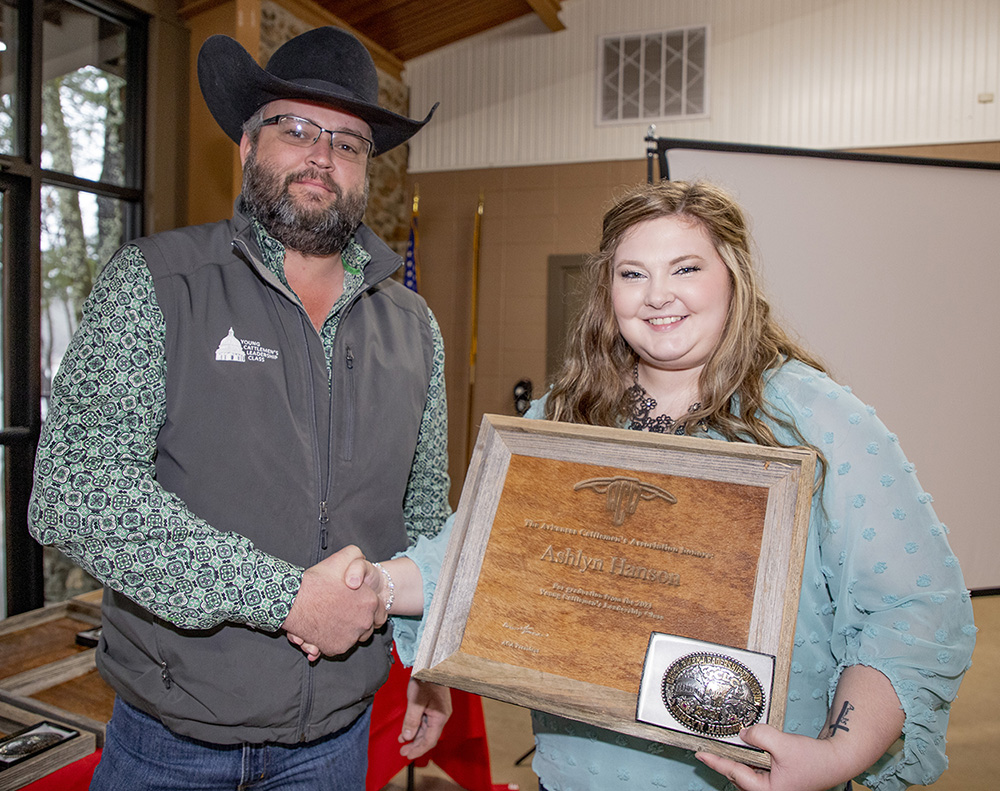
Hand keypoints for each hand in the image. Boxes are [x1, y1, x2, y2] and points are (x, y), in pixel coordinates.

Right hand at [282, 545, 385, 658]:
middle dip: (358, 620)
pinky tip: (324, 628)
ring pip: (353, 636)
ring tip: (332, 618)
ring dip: (346, 630)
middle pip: (367, 626)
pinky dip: (333, 639)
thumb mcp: (344, 556)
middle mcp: (365, 622)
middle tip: (343, 611)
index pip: (380, 612)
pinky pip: (339, 645)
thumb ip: (358, 556)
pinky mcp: (336, 649)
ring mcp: (350, 638)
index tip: (358, 605)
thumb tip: (363, 560)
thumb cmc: (318, 580)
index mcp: (370, 602)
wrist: (293, 602)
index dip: (369, 608)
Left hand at [398, 678, 451, 759]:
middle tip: (403, 752)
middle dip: (415, 745)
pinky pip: (425, 721)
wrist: (431, 665)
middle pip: (428, 737)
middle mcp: (441, 716)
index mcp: (440, 717)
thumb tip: (407, 736)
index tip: (407, 755)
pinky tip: (406, 731)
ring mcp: (438, 712)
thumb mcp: (416, 701)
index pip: (429, 740)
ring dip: (414, 737)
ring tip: (402, 743)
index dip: (418, 749)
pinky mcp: (434, 707)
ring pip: (426, 730)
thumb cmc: (426, 680)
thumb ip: (411, 720)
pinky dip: (416, 727)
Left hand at [695, 724, 847, 790]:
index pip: (734, 772)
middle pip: (738, 775)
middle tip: (707, 748)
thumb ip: (760, 736)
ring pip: (747, 774)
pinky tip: (746, 748)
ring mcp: (774, 788)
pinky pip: (757, 771)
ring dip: (737, 760)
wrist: (836, 760)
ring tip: (723, 747)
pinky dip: (749, 760)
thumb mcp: (783, 744)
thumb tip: (743, 733)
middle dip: (724, 761)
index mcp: (768, 790)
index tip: (699, 754)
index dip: (715, 761)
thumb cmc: (815, 759)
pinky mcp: (778, 781)